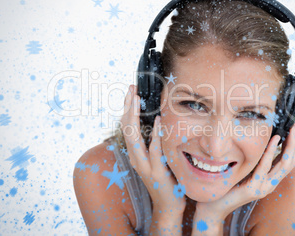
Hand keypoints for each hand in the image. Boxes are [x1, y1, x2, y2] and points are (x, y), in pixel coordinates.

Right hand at [120, 84, 186, 213]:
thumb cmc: (165, 178)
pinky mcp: (156, 173)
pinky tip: (157, 121)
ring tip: (136, 99)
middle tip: (130, 89)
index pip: (126, 126)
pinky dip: (155, 135)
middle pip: (126, 128)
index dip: (126, 108)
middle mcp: (135, 158)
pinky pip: (154, 151)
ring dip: (134, 116)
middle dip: (127, 107)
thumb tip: (157, 120)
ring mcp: (144, 166)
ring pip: (134, 138)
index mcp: (135, 153)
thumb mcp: (155, 158)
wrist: (168, 205)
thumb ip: (153, 141)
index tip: (130, 91)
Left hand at [195, 119, 294, 218]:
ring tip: (291, 129)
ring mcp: (264, 188)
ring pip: (284, 165)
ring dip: (290, 145)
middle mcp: (271, 184)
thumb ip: (254, 157)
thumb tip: (260, 136)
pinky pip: (265, 168)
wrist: (214, 206)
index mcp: (270, 178)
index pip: (290, 160)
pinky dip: (271, 152)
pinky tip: (274, 139)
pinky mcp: (253, 189)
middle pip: (291, 161)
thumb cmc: (228, 184)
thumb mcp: (245, 167)